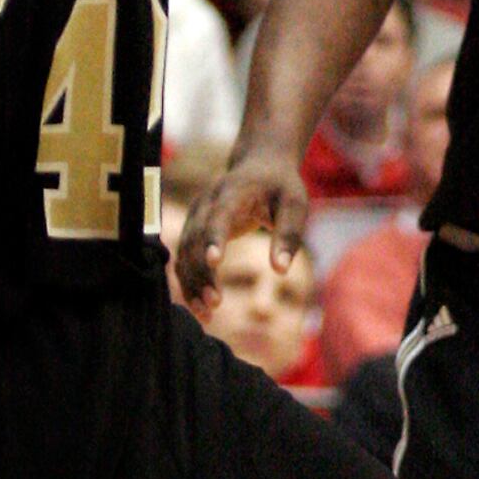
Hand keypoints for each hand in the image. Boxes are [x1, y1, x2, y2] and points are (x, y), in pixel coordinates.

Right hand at [174, 147, 308, 306]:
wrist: (260, 164)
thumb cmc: (281, 187)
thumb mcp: (295, 204)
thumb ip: (288, 234)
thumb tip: (280, 270)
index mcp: (232, 192)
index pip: (218, 215)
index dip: (214, 237)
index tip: (214, 261)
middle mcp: (206, 203)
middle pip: (195, 240)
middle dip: (202, 273)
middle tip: (216, 304)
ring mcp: (195, 216)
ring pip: (184, 253)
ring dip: (192, 283)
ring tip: (207, 314)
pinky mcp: (192, 229)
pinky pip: (183, 259)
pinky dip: (189, 282)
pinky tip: (200, 308)